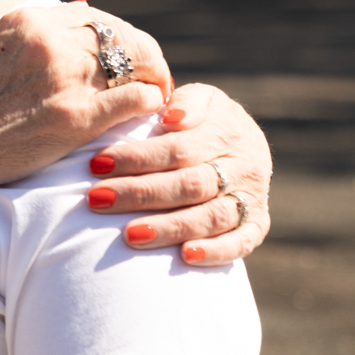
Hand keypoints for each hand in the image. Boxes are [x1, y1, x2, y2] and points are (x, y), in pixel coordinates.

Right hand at [0, 2, 171, 199]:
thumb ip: (28, 32)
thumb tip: (81, 11)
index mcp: (25, 20)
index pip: (95, 16)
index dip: (119, 36)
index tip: (126, 56)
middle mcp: (47, 42)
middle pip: (121, 36)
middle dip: (143, 56)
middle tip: (153, 76)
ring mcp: (63, 78)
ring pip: (135, 63)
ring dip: (152, 78)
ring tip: (156, 95)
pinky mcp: (74, 118)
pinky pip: (135, 99)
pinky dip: (150, 102)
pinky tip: (150, 111)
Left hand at [86, 82, 272, 265]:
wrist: (245, 144)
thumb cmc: (206, 120)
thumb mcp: (202, 98)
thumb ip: (187, 102)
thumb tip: (171, 117)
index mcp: (226, 134)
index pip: (177, 150)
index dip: (137, 158)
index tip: (97, 164)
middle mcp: (243, 167)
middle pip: (189, 185)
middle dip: (140, 193)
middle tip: (98, 199)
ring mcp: (251, 198)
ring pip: (211, 217)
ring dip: (169, 227)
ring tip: (129, 234)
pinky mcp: (257, 225)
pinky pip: (242, 243)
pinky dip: (216, 251)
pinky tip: (185, 257)